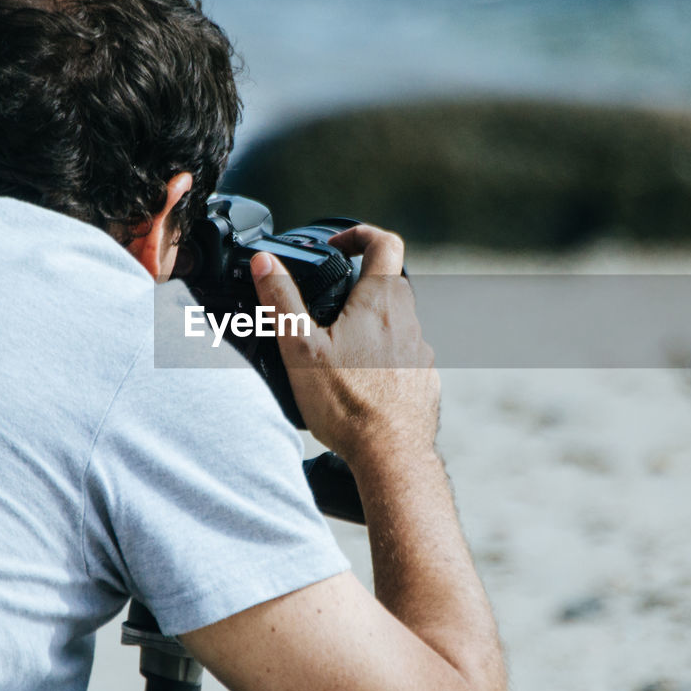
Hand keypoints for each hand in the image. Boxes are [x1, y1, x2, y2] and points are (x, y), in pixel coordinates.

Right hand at [250, 225, 439, 469]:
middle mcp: (408, 321)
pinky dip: (384, 357)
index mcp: (380, 302)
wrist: (392, 456)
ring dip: (371, 323)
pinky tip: (360, 382)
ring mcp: (420, 352)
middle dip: (359, 284)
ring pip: (398, 321)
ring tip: (338, 348)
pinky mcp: (424, 380)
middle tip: (329, 302)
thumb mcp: (300, 348)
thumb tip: (265, 263)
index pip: (384, 242)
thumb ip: (281, 301)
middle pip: (390, 282)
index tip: (337, 245)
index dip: (360, 234)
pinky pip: (405, 355)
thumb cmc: (347, 404)